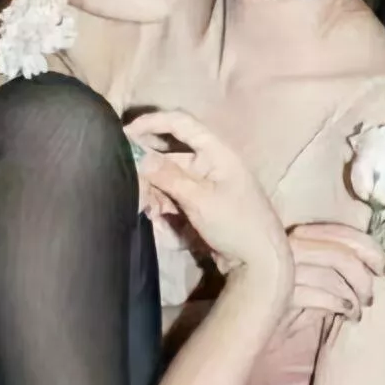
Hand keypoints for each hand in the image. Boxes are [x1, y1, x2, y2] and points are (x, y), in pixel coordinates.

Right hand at [127, 111, 290, 298]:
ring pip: (167, 177)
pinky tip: (156, 216)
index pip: (181, 123)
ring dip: (153, 190)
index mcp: (217, 152)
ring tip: (147, 208)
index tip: (124, 133)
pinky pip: (173, 195)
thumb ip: (168, 177)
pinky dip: (162, 203)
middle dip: (149, 167)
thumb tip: (137, 155)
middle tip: (129, 183)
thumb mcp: (200, 199)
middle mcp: (210, 162)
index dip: (152, 122)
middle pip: (170, 153)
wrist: (260, 261)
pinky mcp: (199, 203)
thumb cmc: (236, 224)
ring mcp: (204, 184)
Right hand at [286, 220, 384, 322]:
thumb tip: (367, 265)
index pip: (341, 232)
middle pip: (341, 252)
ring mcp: (281, 267)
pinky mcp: (279, 294)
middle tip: (371, 296)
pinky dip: (341, 305)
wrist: (242, 324)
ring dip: (354, 294)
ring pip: (333, 274)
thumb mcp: (308, 279)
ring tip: (358, 310)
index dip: (370, 249)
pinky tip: (347, 314)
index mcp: (296, 235)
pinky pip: (322, 295)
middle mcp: (287, 245)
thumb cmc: (279, 301)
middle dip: (365, 275)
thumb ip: (329, 266)